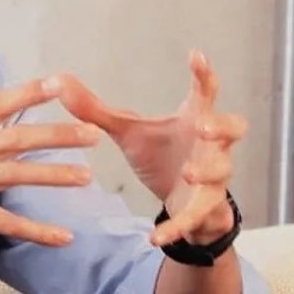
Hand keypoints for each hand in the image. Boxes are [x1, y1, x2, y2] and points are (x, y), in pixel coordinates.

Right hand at [0, 78, 101, 260]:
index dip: (30, 93)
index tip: (60, 82)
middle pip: (18, 137)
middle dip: (58, 134)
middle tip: (93, 133)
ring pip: (19, 175)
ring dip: (56, 175)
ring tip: (86, 177)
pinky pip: (9, 222)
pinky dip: (39, 232)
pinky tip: (64, 237)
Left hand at [55, 51, 246, 245]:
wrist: (177, 201)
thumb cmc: (161, 155)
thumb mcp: (128, 132)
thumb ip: (95, 110)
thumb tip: (59, 81)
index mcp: (193, 119)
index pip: (205, 92)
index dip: (204, 74)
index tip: (197, 56)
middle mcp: (210, 145)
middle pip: (235, 127)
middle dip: (222, 125)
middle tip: (204, 125)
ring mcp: (212, 177)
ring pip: (222, 172)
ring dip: (205, 171)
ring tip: (186, 172)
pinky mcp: (204, 208)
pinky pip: (195, 218)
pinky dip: (175, 227)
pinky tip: (154, 238)